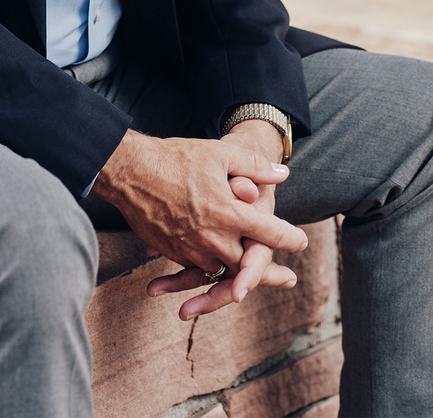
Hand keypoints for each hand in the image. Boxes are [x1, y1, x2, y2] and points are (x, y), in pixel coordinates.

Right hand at [91, 121, 305, 318]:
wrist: (130, 172)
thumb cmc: (175, 158)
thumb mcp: (219, 154)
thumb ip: (254, 166)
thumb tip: (282, 173)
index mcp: (229, 213)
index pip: (270, 233)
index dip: (290, 238)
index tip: (302, 241)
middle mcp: (213, 237)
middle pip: (247, 263)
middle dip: (267, 270)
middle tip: (287, 277)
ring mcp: (191, 248)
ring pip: (221, 267)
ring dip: (235, 267)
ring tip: (249, 270)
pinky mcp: (172, 252)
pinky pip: (196, 264)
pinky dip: (208, 263)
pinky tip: (213, 255)